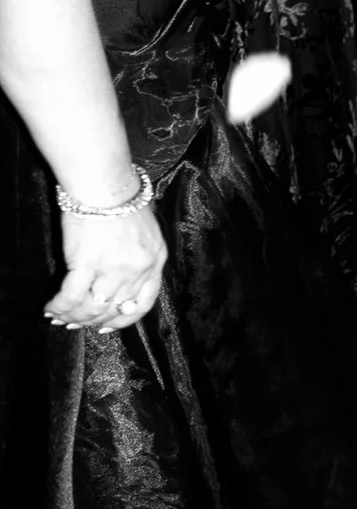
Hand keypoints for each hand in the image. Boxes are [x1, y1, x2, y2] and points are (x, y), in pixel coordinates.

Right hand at [46, 182, 164, 334]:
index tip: (107, 326)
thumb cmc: (121, 197)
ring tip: (58, 317)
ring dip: (72, 317)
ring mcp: (114, 268)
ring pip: (92, 308)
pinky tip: (50, 308)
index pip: (143, 304)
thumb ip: (138, 256)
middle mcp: (138, 269)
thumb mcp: (146, 231)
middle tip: (74, 323)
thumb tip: (119, 280)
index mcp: (156, 260)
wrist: (104, 181)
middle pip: (114, 309)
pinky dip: (59, 306)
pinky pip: (71, 296)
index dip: (123, 320)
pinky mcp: (87, 263)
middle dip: (92, 321)